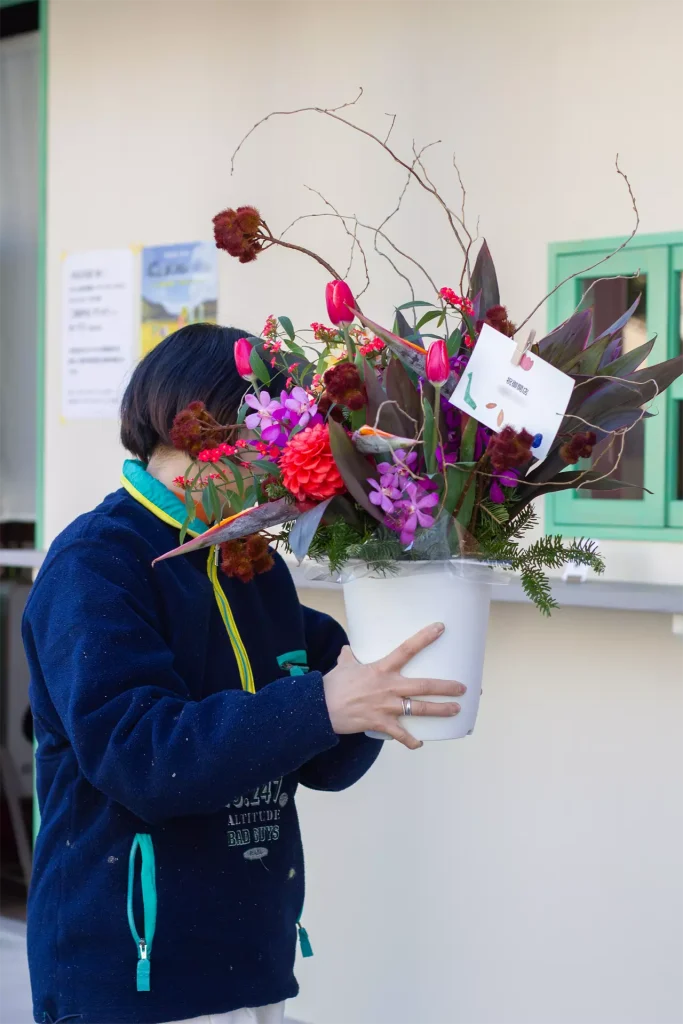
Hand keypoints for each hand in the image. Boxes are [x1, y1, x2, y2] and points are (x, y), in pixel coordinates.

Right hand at [323, 622, 465, 749]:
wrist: (320, 708)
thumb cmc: (332, 685)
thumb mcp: (343, 666)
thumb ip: (349, 658)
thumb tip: (347, 650)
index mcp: (381, 668)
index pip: (407, 649)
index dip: (425, 638)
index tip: (441, 628)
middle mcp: (389, 686)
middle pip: (424, 685)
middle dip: (446, 687)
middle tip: (463, 687)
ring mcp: (387, 706)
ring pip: (420, 708)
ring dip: (440, 710)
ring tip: (456, 710)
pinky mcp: (381, 723)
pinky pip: (401, 734)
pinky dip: (411, 740)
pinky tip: (419, 744)